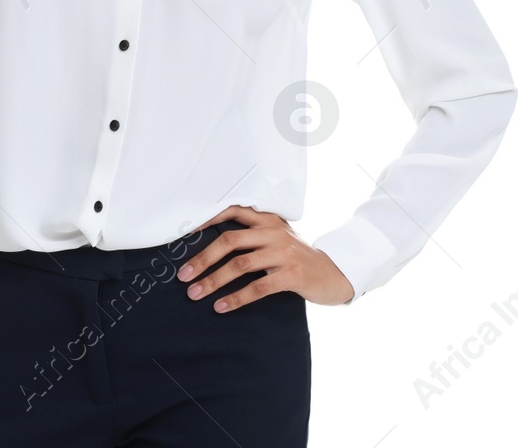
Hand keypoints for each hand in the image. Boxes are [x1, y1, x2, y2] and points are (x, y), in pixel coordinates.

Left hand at [175, 204, 353, 310]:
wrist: (334, 274)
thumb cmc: (299, 258)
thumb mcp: (278, 239)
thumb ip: (254, 236)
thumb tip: (212, 246)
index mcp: (268, 220)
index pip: (233, 211)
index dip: (207, 220)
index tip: (184, 234)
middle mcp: (274, 233)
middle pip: (229, 241)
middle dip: (203, 259)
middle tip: (183, 276)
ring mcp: (284, 253)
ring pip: (240, 265)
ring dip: (213, 281)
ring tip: (195, 294)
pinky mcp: (292, 275)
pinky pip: (257, 287)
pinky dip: (236, 298)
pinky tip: (221, 306)